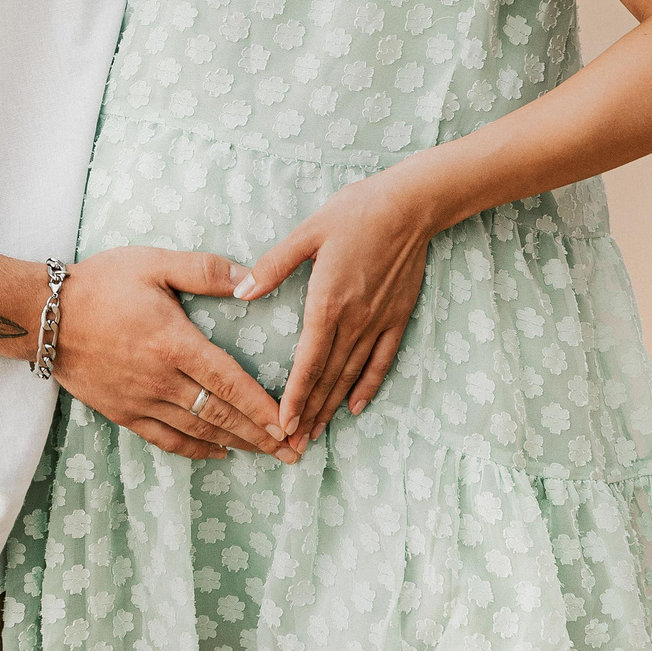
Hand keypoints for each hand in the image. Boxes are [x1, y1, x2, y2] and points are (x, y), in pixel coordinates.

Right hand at [55, 246, 301, 463]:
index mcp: (173, 343)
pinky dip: (196, 449)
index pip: (229, 382)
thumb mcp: (153, 264)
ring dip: (236, 444)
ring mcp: (140, 401)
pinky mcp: (122, 413)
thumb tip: (251, 278)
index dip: (262, 406)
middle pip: (220, 414)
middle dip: (260, 435)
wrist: (43, 316)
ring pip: (198, 431)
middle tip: (293, 451)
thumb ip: (204, 270)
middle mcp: (160, 380)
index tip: (290, 424)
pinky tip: (219, 453)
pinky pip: (165, 439)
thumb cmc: (101, 283)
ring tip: (268, 454)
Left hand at [236, 172, 437, 446]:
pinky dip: (368, 386)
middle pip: (328, 378)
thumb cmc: (355, 213)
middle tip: (292, 445)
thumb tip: (242, 291)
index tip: (282, 424)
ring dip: (332, 406)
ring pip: (352, 375)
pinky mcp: (397, 318)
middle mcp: (354, 321)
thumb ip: (274, 266)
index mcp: (328, 303)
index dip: (295, 397)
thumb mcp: (308, 233)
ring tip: (317, 433)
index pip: (308, 362)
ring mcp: (378, 322)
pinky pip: (381, 361)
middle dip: (309, 413)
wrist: (410, 206)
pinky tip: (356, 407)